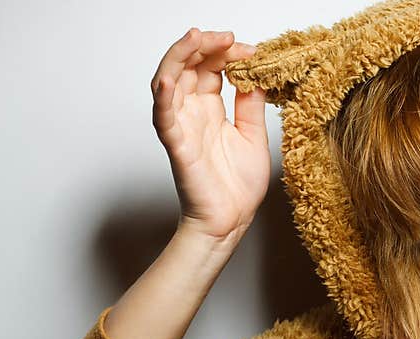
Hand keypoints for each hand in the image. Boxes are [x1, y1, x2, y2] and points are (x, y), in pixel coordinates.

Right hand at [151, 28, 269, 243]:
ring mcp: (182, 127)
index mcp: (210, 110)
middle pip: (187, 66)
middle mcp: (193, 114)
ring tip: (197, 38)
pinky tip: (169, 78)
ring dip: (180, 56)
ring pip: (168, 81)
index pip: (210, 68)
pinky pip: (163, 117)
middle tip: (225, 36)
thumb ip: (251, 105)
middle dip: (204, 45)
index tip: (250, 51)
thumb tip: (256, 74)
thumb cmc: (238, 186)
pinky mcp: (177, 146)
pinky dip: (162, 96)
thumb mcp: (254, 136)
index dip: (226, 53)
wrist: (232, 221)